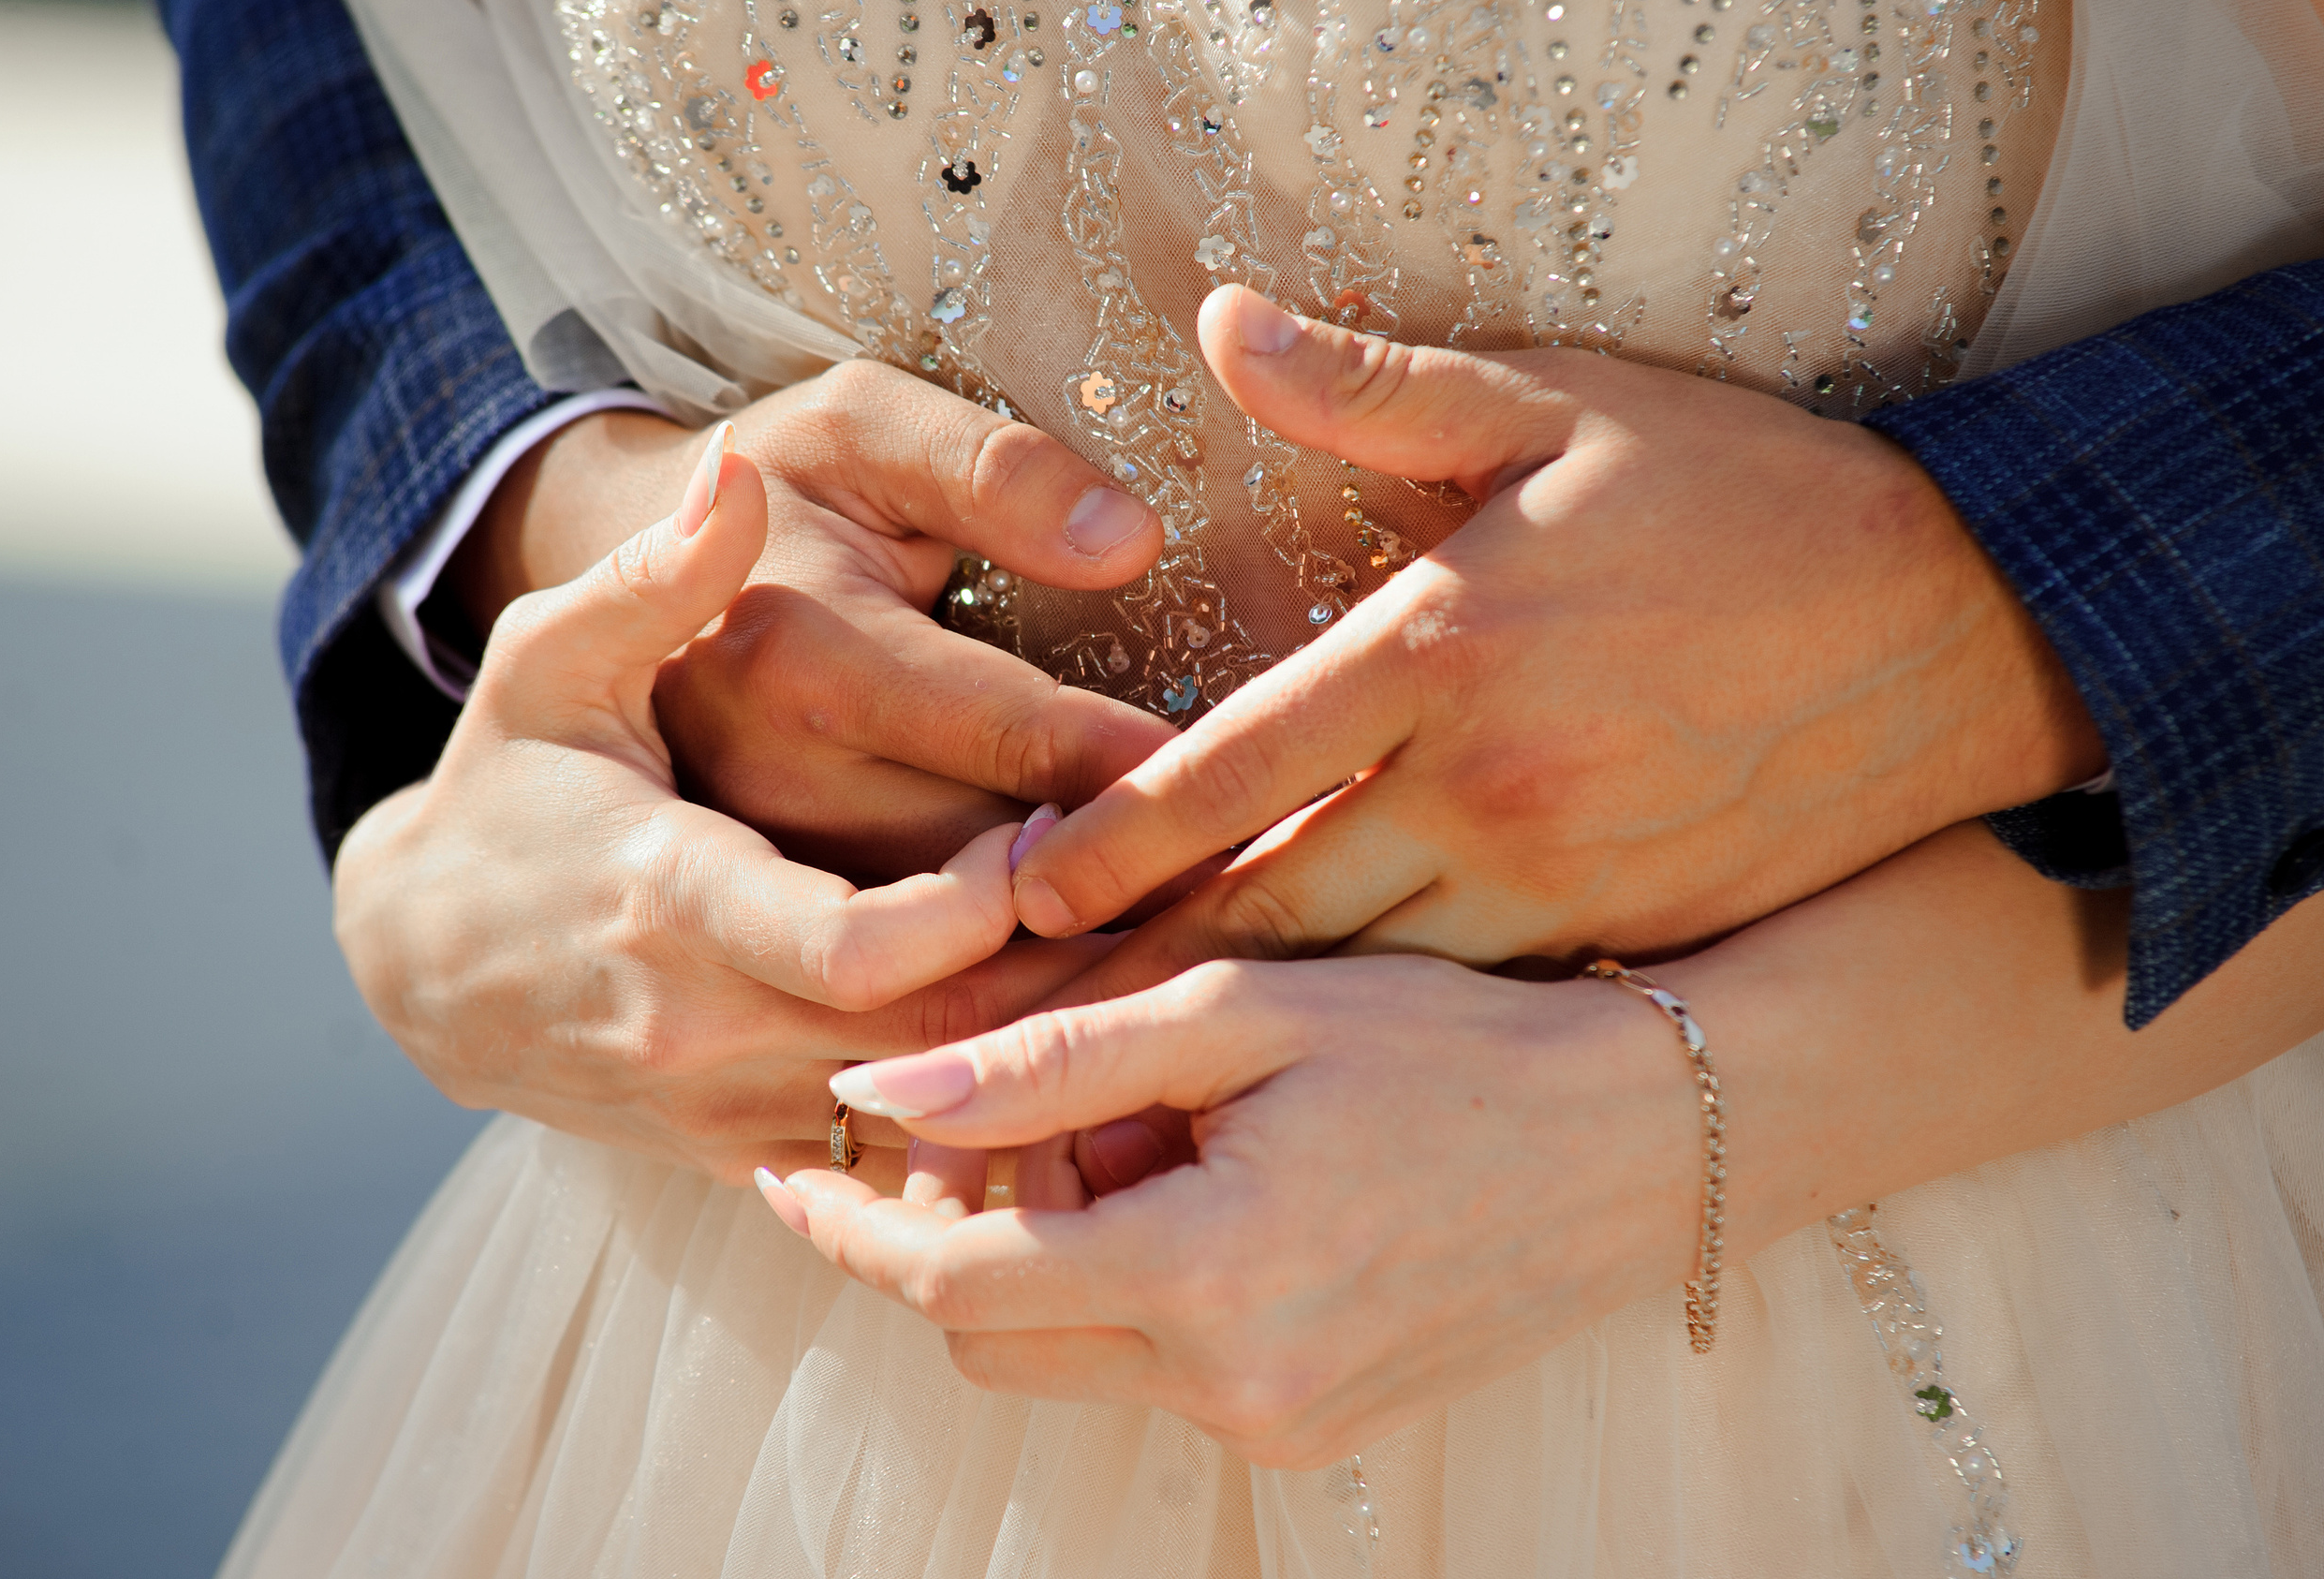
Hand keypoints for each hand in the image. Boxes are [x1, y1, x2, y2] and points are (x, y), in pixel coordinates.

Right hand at [336, 429, 1119, 1188]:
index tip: (1064, 822)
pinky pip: (898, 1155)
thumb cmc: (511, 790)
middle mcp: (700, 1028)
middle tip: (1165, 885)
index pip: (859, 947)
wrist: (421, 966)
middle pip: (934, 1035)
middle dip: (1060, 971)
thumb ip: (652, 581)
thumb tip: (731, 480)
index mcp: (666, 900)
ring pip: (933, 1109)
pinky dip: (994, 1109)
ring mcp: (725, 1110)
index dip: (983, 898)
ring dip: (1052, 1042)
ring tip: (1160, 955)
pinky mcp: (747, 1154)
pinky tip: (1087, 1039)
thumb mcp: (553, 665)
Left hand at [771, 826, 2323, 1464]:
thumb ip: (1053, 1058)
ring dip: (1042, 1257)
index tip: (788, 1163)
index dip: (849, 1223)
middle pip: (996, 1338)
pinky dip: (1127, 1287)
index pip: (950, 1283)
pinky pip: (1163, 1371)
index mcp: (1204, 1277)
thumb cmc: (1463, 1040)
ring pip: (1074, 1358)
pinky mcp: (1323, 1430)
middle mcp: (1233, 1387)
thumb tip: (877, 1093)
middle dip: (947, 1233)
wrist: (1654, 1135)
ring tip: (1107, 1123)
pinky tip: (1185, 1177)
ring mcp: (1283, 1428)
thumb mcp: (1250, 1011)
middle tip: (974, 1112)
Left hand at [1008, 287, 2109, 988]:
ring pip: (1357, 976)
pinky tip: (1300, 1057)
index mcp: (1445, 646)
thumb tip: (1223, 320)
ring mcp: (1558, 877)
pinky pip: (1458, 998)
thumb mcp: (1561, 407)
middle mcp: (1486, 785)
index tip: (1022, 890)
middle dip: (1142, 962)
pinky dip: (1366, 1029)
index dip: (1110, 839)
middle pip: (1270, 902)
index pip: (1229, 763)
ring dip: (1239, 1014)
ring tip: (1125, 1056)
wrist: (1956, 629)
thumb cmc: (1744, 502)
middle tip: (1033, 1010)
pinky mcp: (1617, 934)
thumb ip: (1376, 387)